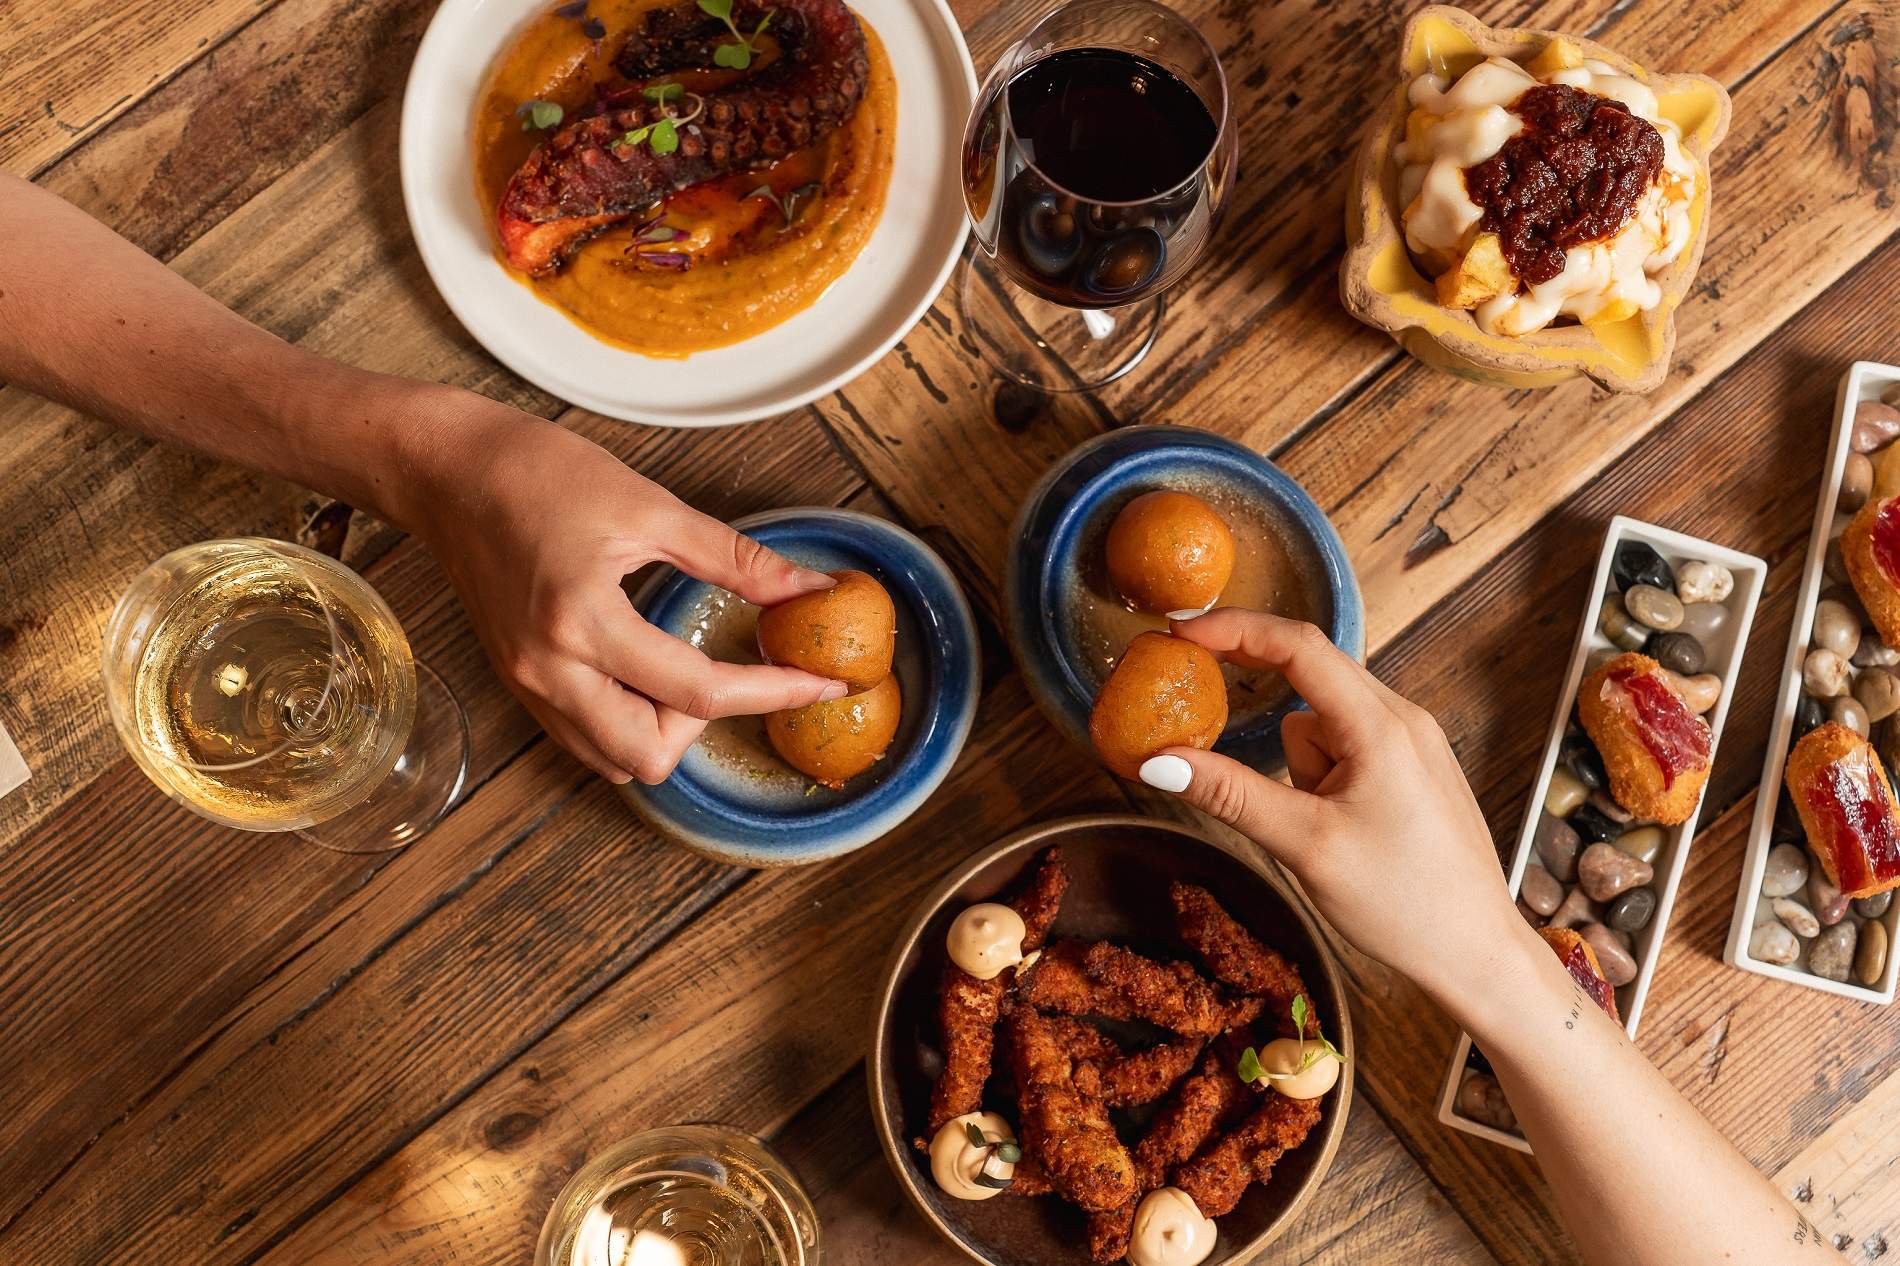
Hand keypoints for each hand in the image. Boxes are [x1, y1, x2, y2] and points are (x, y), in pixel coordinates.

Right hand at [399, 392, 846, 783]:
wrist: (448, 472)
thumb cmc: (539, 473)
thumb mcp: (650, 506)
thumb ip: (735, 560)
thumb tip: (806, 588)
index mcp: (583, 622)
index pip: (698, 692)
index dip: (773, 692)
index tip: (823, 685)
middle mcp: (549, 669)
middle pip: (647, 756)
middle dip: (704, 728)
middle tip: (729, 668)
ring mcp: (528, 683)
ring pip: (613, 759)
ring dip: (663, 730)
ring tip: (684, 666)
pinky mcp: (519, 682)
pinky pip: (584, 736)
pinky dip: (628, 721)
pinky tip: (649, 671)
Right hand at [1135, 609, 1528, 1000]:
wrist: (1478, 954)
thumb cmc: (1404, 904)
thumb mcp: (1305, 846)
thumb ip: (1229, 794)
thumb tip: (1158, 761)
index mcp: (1381, 725)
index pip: (1299, 646)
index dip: (1235, 628)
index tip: (1181, 631)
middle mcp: (1403, 719)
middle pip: (1308, 682)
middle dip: (1262, 708)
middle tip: (1205, 717)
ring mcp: (1414, 744)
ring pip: (1324, 726)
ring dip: (1301, 765)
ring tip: (1320, 830)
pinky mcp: (1415, 770)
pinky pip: (1347, 749)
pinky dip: (1323, 777)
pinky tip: (1341, 831)